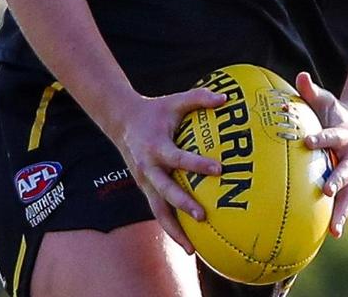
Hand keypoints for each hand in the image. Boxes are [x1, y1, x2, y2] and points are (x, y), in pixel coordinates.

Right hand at [115, 87, 226, 253]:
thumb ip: (199, 98)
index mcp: (156, 146)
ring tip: (192, 249)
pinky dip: (170, 229)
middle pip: (165, 190)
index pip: (178, 157)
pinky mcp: (145, 190)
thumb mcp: (174, 101)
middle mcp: (148, 167)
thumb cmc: (155, 111)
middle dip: (183, 204)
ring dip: (174, 230)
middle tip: (203, 216)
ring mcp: (145, 181)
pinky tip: (187, 244)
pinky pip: (158, 212)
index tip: (218, 169)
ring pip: (158, 210)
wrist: (122, 121)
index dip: (197, 164)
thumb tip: (225, 98)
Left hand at [296, 72, 347, 238]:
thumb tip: (300, 75)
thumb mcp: (325, 100)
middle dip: (336, 179)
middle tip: (325, 190)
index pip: (332, 135)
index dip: (321, 138)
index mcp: (345, 133)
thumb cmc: (334, 112)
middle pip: (346, 169)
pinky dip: (340, 217)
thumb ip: (311, 90)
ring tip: (334, 227)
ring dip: (342, 209)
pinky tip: (332, 234)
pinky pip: (345, 202)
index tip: (308, 142)